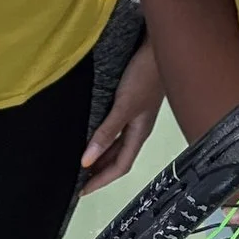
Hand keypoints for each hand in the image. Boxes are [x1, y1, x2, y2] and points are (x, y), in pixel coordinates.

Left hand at [80, 41, 162, 193]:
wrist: (160, 47)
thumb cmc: (145, 76)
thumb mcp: (124, 106)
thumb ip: (107, 133)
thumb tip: (87, 161)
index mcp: (139, 133)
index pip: (120, 166)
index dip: (102, 180)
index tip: (82, 192)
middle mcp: (138, 128)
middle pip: (119, 158)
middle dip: (100, 171)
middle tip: (77, 180)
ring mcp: (136, 115)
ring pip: (117, 144)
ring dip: (102, 155)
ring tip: (82, 162)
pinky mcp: (131, 102)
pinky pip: (115, 128)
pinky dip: (103, 138)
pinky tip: (93, 134)